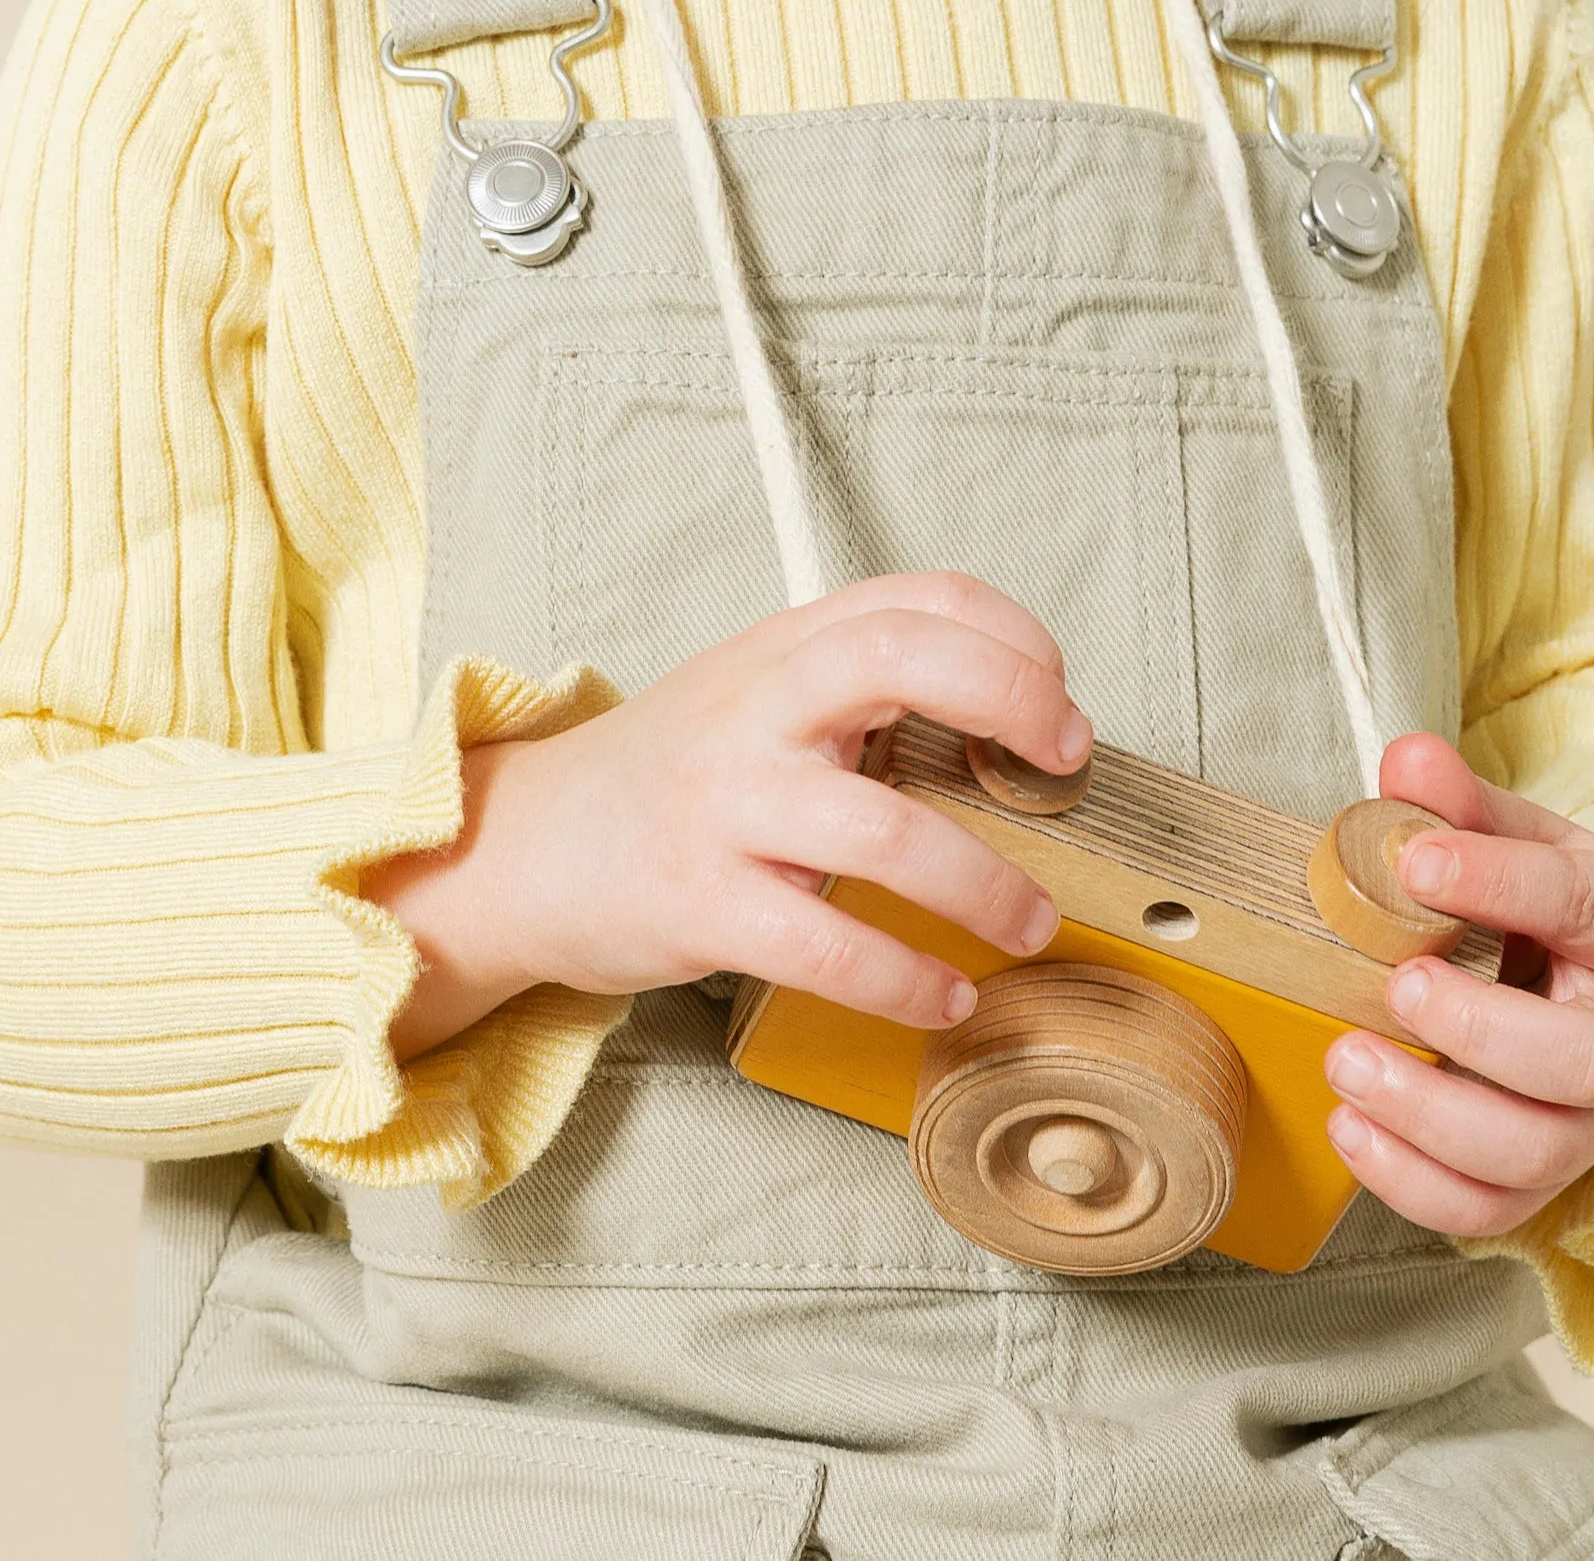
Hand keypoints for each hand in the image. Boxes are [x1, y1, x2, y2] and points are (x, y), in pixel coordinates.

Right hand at [373, 572, 1086, 1057]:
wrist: (527, 848)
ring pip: (884, 827)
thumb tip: (1013, 728)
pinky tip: (943, 995)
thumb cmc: (673, 776)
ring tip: (1027, 923)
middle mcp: (756, 706)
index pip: (917, 597)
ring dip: (983, 884)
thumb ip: (860, 688)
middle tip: (1065, 764)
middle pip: (898, 655)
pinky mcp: (700, 904)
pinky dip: (903, 979)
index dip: (1012, 638)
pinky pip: (826, 945)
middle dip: (1010, 699)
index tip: (1059, 702)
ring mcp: (726, 804)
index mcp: (784, 646)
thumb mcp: (758, 695)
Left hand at [1319, 732, 1593, 1238]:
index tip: (1415, 863)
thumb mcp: (1515, 834)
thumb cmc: (1541, 902)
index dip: (1500, 883)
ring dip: (1431, 1117)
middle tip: (1395, 987)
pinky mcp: (1548, 1180)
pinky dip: (1414, 1185)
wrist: (1577, 976)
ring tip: (1346, 1061)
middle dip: (1479, 1034)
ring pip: (1538, 1154)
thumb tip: (1406, 761)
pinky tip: (1350, 1127)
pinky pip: (1492, 1212)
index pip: (1587, 905)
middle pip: (1588, 1065)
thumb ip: (1460, 803)